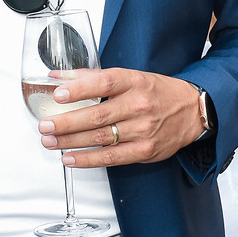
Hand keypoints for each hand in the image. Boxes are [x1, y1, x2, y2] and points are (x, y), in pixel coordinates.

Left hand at [40, 68, 208, 166]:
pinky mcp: (144, 151)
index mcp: (135, 82)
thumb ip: (93, 77)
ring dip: (70, 141)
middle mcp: (139, 106)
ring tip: (50, 141)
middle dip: (66, 122)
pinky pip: (111, 157)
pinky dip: (87, 159)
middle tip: (45, 125)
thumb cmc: (157, 93)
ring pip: (100, 138)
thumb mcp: (131, 77)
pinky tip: (70, 158)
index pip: (104, 83)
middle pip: (97, 115)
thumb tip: (58, 77)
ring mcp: (142, 130)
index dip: (79, 89)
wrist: (192, 111)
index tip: (58, 94)